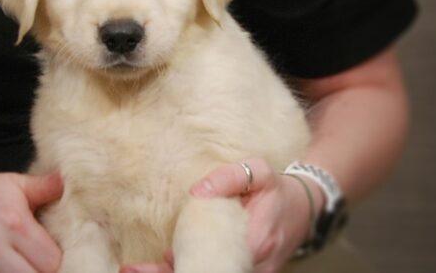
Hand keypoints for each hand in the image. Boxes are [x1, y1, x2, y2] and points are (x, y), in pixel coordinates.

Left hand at [121, 159, 320, 272]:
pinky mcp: (247, 272)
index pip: (217, 259)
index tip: (160, 258)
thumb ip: (230, 176)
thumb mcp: (259, 172)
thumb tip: (198, 192)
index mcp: (256, 239)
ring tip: (134, 269)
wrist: (303, 209)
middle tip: (132, 269)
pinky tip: (162, 265)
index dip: (184, 264)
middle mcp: (254, 264)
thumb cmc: (276, 191)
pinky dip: (188, 270)